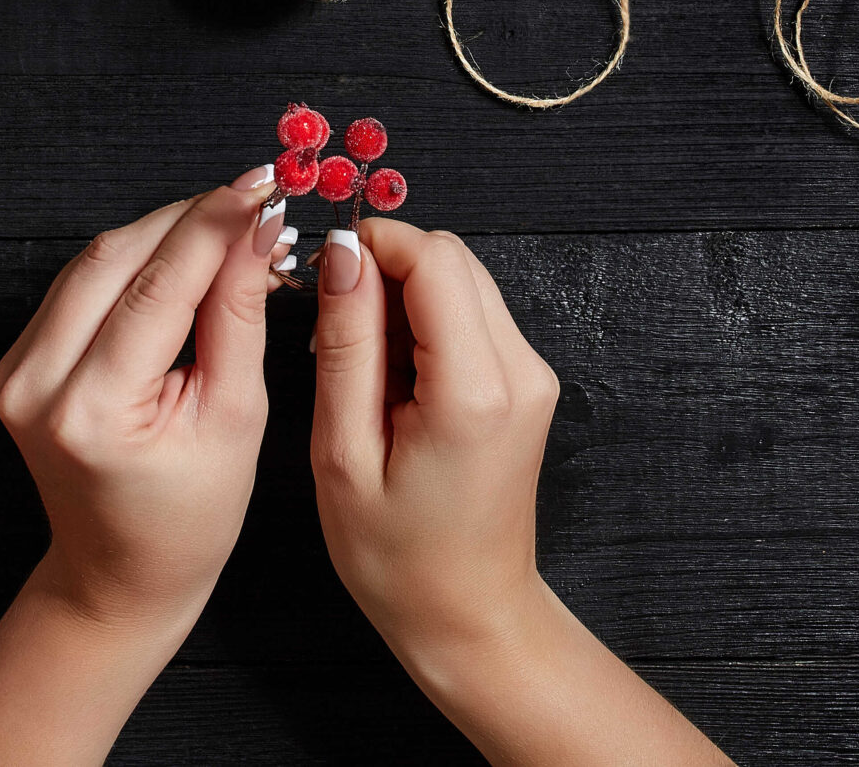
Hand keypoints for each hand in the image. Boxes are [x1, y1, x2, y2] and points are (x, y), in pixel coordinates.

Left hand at [0, 166, 291, 766]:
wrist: (120, 574)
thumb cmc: (189, 517)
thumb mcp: (235, 418)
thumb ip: (239, 316)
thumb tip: (258, 229)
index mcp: (92, 410)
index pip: (159, 285)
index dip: (215, 225)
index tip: (263, 185)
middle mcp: (36, 384)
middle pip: (117, 258)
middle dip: (191, 219)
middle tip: (256, 201)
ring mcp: (15, 372)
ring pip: (95, 261)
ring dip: (165, 233)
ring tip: (231, 227)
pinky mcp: (17, 361)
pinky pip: (79, 285)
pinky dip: (135, 261)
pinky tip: (185, 258)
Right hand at [310, 218, 731, 766]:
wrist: (468, 613)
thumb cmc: (398, 557)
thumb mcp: (342, 452)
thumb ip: (345, 343)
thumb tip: (341, 256)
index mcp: (474, 390)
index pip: (434, 259)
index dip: (373, 246)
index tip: (325, 272)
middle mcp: (520, 371)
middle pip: (453, 259)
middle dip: (386, 271)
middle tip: (335, 331)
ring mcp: (533, 375)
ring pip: (463, 280)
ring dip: (405, 299)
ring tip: (363, 368)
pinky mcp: (528, 381)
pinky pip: (474, 316)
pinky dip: (427, 326)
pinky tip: (394, 382)